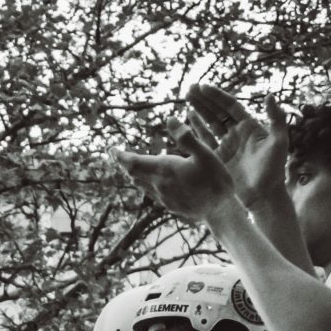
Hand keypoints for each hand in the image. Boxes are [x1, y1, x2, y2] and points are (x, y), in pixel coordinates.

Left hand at [117, 123, 240, 221]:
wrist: (220, 211)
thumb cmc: (216, 180)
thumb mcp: (205, 153)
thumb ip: (186, 137)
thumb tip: (170, 119)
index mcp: (164, 169)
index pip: (132, 162)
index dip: (120, 156)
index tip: (111, 149)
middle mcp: (159, 185)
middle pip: (134, 173)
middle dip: (125, 163)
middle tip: (117, 154)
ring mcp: (163, 198)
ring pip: (141, 184)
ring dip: (135, 173)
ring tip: (132, 165)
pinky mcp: (170, 206)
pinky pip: (151, 192)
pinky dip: (146, 183)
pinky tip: (153, 181)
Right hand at [187, 85, 288, 205]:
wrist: (263, 196)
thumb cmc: (273, 170)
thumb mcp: (279, 142)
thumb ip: (276, 119)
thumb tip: (269, 95)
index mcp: (250, 127)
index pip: (230, 107)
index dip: (217, 96)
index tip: (203, 87)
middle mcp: (236, 133)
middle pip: (217, 112)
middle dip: (204, 100)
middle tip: (190, 88)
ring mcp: (226, 146)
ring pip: (209, 123)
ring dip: (198, 111)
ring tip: (186, 98)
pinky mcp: (217, 159)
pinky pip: (204, 141)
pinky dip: (195, 130)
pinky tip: (187, 119)